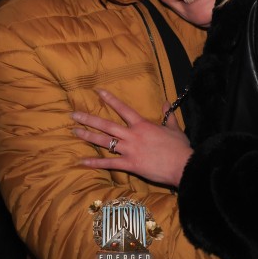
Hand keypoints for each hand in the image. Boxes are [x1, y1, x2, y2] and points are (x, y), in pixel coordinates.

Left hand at [71, 89, 192, 186]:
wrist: (183, 165)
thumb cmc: (179, 147)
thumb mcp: (174, 128)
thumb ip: (168, 115)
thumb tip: (166, 102)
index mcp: (142, 124)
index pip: (123, 109)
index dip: (110, 100)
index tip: (98, 92)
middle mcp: (132, 135)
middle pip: (107, 125)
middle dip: (89, 119)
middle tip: (74, 115)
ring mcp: (129, 150)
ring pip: (104, 142)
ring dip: (88, 136)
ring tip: (74, 132)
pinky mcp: (130, 165)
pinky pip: (109, 164)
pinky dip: (95, 163)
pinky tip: (83, 161)